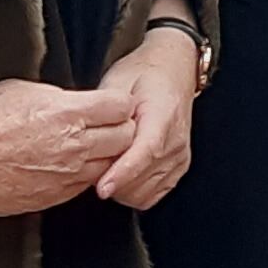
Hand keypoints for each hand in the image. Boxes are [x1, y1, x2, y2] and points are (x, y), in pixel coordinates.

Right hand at [0, 79, 134, 220]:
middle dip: (120, 129)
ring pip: (107, 167)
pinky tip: (64, 166)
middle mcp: (73, 149)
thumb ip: (58, 98)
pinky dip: (82, 177)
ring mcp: (63, 179)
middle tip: (105, 124)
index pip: (122, 107)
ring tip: (85, 146)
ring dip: (104, 156)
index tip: (110, 102)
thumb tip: (74, 102)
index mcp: (67, 114)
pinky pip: (81, 188)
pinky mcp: (48, 200)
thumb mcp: (20, 90)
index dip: (119, 103)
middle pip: (125, 139)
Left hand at [93, 20, 204, 208]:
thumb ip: (105, 112)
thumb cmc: (144, 75)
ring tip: (107, 166)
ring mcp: (179, 157)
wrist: (172, 70)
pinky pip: (151, 196)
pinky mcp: (178, 168)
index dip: (122, 173)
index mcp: (163, 115)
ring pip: (144, 194)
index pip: (145, 152)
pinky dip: (133, 192)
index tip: (102, 187)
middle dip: (113, 181)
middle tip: (93, 164)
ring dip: (121, 189)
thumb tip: (87, 137)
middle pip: (142, 180)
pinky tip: (122, 175)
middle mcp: (176, 141)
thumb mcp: (119, 82)